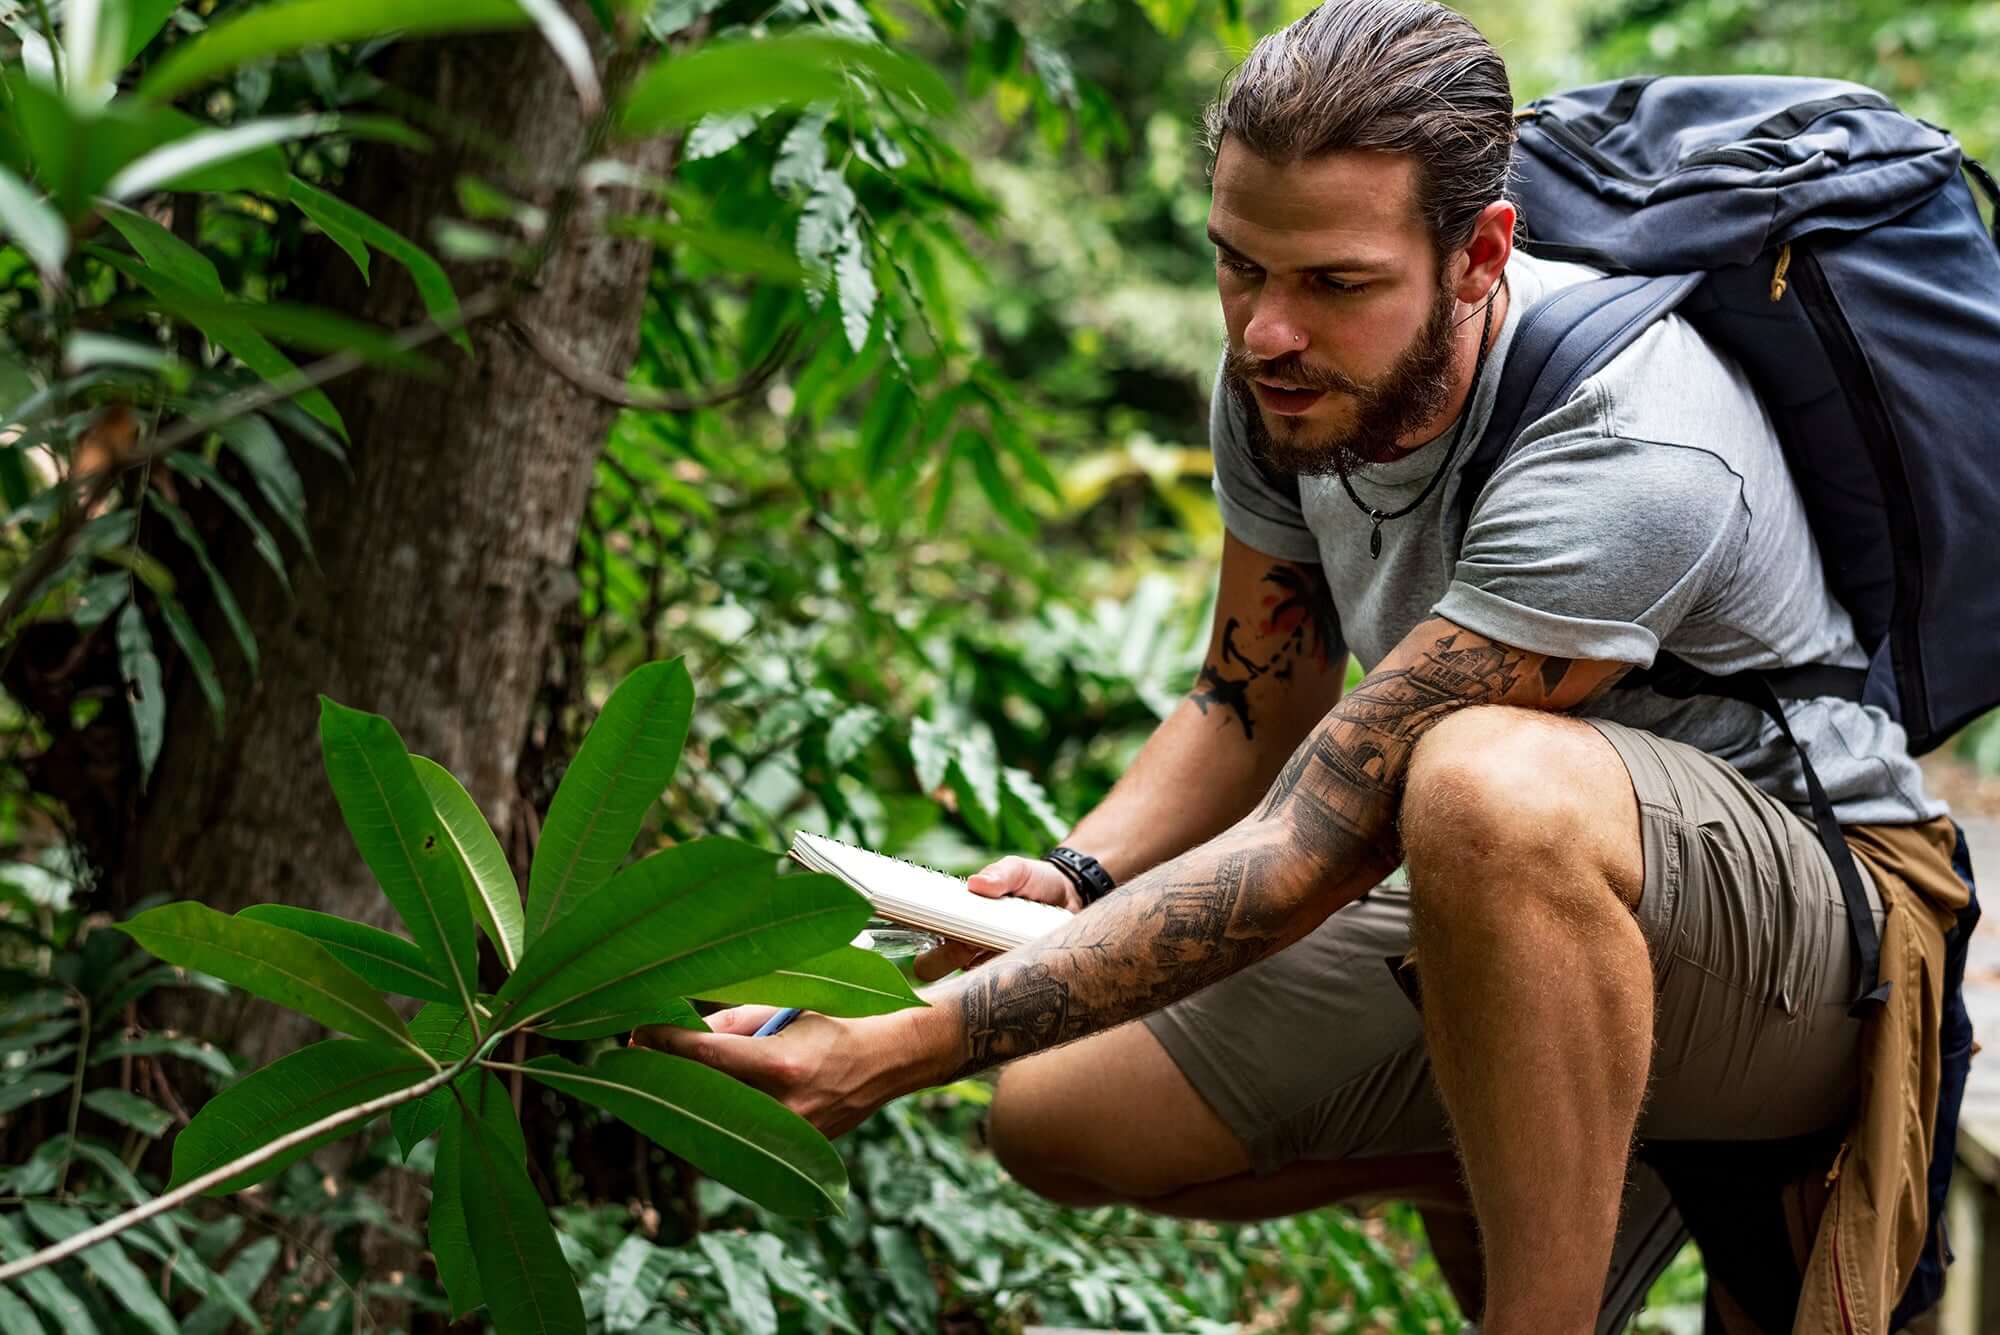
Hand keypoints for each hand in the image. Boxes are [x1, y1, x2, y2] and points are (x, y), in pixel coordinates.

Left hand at [635, 1005, 942, 1138]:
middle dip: (663, 1073)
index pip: (705, 1056)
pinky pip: (738, 1138)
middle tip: (638, 1054)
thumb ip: (732, 1024)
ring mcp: (787, 1137)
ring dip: (682, 1100)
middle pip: (700, 1095)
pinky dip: (712, 1120)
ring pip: (714, 1123)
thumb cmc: (837, 1022)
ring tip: (660, 1076)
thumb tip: (682, 1035)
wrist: (891, 1060)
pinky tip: (695, 1102)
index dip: (664, 1043)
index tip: (638, 1032)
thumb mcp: (786, 1009)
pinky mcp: (791, 1152)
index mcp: (781, 1064)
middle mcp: (782, 1107)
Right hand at [912, 854, 1081, 981]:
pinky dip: (1009, 981)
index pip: (928, 940)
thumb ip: (1001, 873)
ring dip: (982, 970)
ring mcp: (992, 966)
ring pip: (969, 983)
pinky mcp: (1018, 978)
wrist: (1074, 897)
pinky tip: (1025, 965)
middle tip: (974, 941)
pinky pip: (1004, 990)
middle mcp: (969, 949)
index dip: (925, 941)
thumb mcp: (1020, 870)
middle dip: (948, 957)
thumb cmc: (1036, 882)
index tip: (939, 934)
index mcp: (961, 922)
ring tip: (1007, 949)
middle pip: (936, 967)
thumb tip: (976, 884)